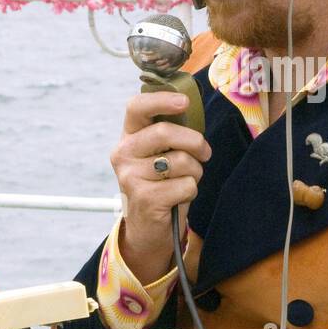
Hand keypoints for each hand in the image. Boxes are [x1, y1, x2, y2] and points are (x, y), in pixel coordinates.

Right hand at [111, 92, 211, 280]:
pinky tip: (177, 197)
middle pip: (165, 132)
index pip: (136, 107)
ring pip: (181, 160)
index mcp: (129, 136)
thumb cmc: (162, 183)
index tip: (184, 102)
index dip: (161, 100)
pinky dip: (191, 191)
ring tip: (185, 180)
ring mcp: (130, 176)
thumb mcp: (161, 154)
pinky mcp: (145, 198)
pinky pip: (186, 185)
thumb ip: (171, 132)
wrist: (149, 228)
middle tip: (204, 153)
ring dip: (195, 171)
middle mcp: (123, 153)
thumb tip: (191, 106)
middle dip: (195, 142)